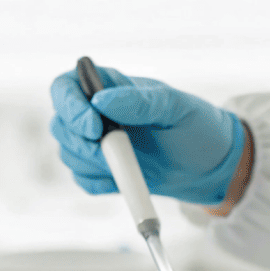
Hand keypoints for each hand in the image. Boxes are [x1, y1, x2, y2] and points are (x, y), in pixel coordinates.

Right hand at [49, 65, 245, 204]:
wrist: (210, 166)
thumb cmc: (195, 127)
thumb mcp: (175, 107)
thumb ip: (139, 102)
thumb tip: (101, 101)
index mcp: (108, 86)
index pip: (65, 88)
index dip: (70, 107)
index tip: (93, 127)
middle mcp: (94, 113)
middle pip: (60, 125)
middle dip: (81, 144)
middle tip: (112, 155)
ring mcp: (95, 144)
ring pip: (69, 155)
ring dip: (93, 165)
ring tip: (132, 166)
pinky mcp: (101, 171)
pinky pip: (84, 180)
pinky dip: (102, 184)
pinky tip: (130, 180)